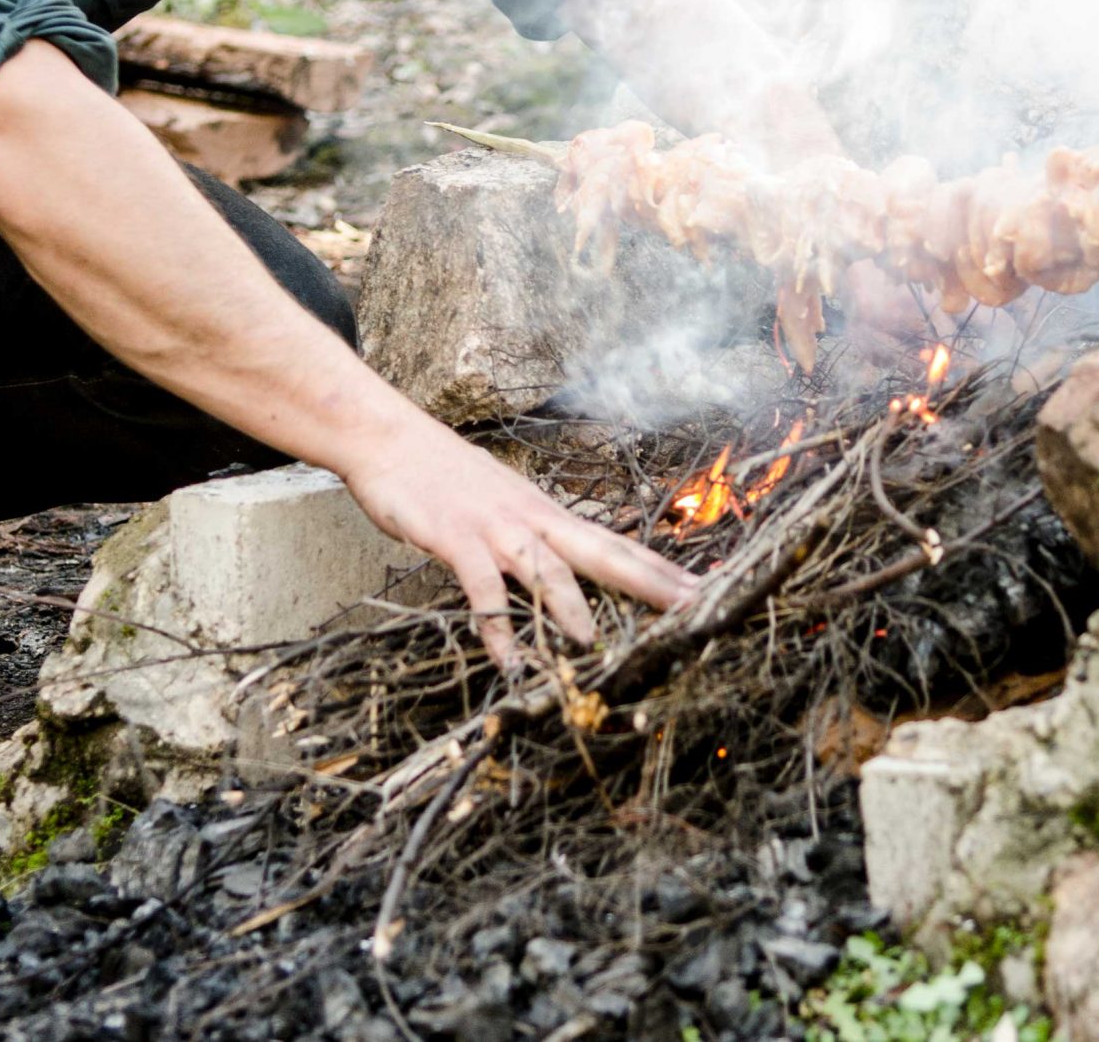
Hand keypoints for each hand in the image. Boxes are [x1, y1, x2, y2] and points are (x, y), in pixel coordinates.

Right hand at [342, 420, 699, 672]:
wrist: (391, 439)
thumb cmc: (449, 478)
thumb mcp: (505, 505)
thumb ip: (536, 537)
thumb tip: (568, 568)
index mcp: (550, 515)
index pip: (618, 545)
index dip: (662, 570)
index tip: (706, 591)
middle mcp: (534, 520)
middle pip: (603, 553)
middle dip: (650, 583)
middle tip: (694, 609)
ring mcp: (495, 528)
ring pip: (544, 568)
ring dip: (569, 606)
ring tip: (595, 642)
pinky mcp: (455, 538)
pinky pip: (481, 588)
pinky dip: (497, 626)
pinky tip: (509, 660)